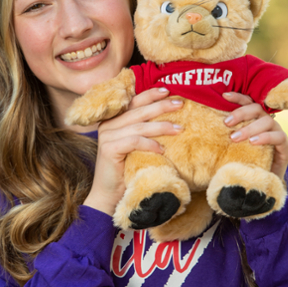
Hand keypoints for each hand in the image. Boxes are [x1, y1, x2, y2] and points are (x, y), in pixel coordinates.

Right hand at [82, 88, 182, 214]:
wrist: (109, 196)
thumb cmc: (126, 171)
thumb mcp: (136, 147)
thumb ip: (144, 132)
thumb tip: (171, 119)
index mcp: (114, 120)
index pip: (134, 101)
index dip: (151, 94)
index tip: (168, 90)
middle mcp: (108, 125)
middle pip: (138, 110)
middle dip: (161, 106)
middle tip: (181, 104)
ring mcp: (107, 136)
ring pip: (139, 126)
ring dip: (161, 126)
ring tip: (179, 129)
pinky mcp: (109, 149)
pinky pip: (134, 141)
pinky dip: (150, 144)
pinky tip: (162, 149)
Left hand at [222, 92, 287, 180]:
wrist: (262, 184)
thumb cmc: (244, 163)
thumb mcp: (231, 148)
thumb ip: (223, 137)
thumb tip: (198, 130)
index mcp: (254, 120)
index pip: (248, 102)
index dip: (238, 97)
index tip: (224, 96)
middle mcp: (267, 123)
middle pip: (257, 109)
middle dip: (241, 113)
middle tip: (226, 123)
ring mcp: (277, 134)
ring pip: (267, 121)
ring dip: (250, 128)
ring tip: (235, 138)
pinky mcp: (285, 148)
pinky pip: (278, 137)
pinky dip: (265, 137)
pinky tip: (253, 142)